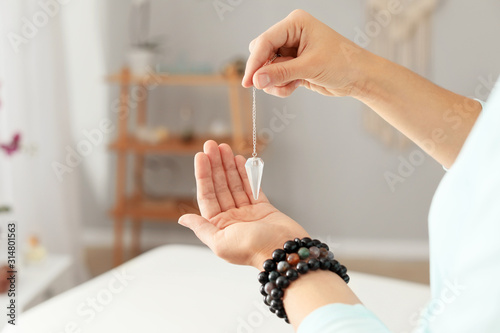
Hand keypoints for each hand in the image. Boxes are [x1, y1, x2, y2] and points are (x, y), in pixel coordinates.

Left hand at [179, 140, 308, 269]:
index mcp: (219, 226)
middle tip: (212, 145)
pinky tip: (239, 160)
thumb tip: (182, 219)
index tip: (201, 156)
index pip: (207, 195)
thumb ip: (201, 228)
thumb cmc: (253, 250)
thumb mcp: (220, 242)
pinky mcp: (263, 208)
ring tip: (224, 147)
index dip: (203, 174)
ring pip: (235, 184)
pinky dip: (245, 174)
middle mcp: (231, 218)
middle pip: (220, 186)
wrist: (283, 252)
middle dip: (215, 165)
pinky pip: (252, 187)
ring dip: (229, 165)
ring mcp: (247, 212)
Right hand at [242, 9, 369, 97]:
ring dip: (275, 82)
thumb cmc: (342, 63)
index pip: (265, 41)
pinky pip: (276, 77)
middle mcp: (290, 34)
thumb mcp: (309, 67)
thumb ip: (281, 73)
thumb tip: (257, 80)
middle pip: (262, 53)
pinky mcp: (293, 65)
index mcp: (295, 24)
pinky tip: (295, 87)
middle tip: (268, 86)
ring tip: (291, 86)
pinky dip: (281, 86)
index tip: (248, 82)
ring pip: (267, 68)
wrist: (359, 77)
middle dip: (265, 72)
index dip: (254, 62)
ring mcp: (291, 50)